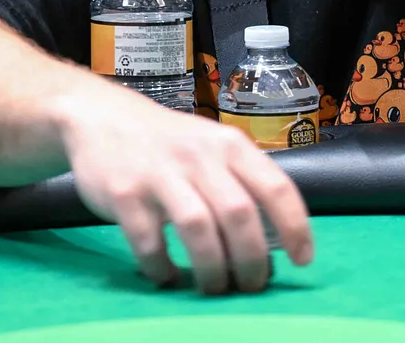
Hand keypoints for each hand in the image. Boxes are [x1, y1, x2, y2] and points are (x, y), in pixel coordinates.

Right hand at [55, 88, 313, 293]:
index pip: (276, 187)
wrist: (102, 117)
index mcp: (230, 146)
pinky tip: (168, 277)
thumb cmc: (171, 142)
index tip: (302, 261)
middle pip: (238, 214)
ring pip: (197, 228)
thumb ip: (243, 181)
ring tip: (214, 288)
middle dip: (251, 260)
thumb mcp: (213, 147)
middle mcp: (200, 156)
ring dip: (211, 268)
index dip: (294, 227)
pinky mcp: (124, 193)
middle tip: (251, 286)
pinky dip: (162, 268)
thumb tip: (277, 238)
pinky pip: (149, 242)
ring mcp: (160, 173)